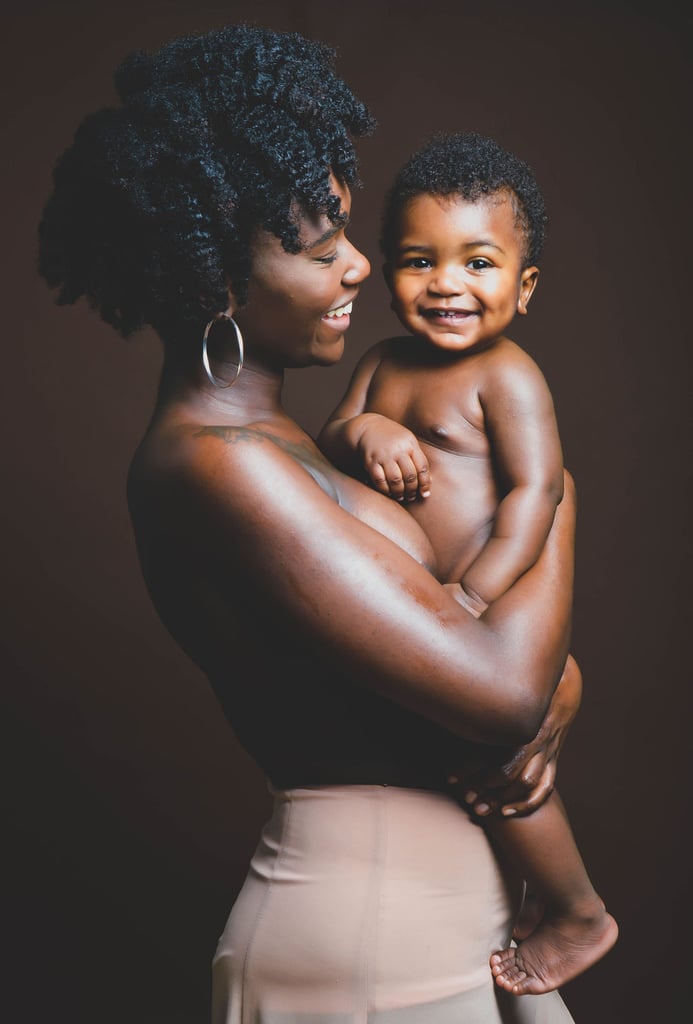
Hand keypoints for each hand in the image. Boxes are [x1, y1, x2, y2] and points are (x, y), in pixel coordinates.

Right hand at [358, 416, 430, 501]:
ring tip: (401, 497)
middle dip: (412, 490)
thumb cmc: (392, 437)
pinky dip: (385, 490)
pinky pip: (379, 480)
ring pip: (395, 480)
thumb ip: (417, 459)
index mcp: (410, 444)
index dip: (425, 482)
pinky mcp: (371, 461)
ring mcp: (384, 456)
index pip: (422, 467)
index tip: (425, 493)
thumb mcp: (408, 442)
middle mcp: (398, 450)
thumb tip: (429, 481)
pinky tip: (388, 493)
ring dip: (399, 492)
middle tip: (411, 497)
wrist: (368, 427)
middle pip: (410, 475)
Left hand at [447, 655, 581, 816]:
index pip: (492, 751)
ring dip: (503, 799)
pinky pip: (544, 786)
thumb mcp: (503, 689)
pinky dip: (528, 802)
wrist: (564, 687)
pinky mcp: (552, 759)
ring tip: (481, 811)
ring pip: (528, 783)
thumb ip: (479, 696)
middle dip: (485, 789)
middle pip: (509, 773)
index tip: (449, 777)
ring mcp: (546, 751)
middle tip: (464, 799)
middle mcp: (533, 739)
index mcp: (518, 721)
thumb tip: (446, 694)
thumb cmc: (525, 686)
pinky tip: (507, 811)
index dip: (469, 768)